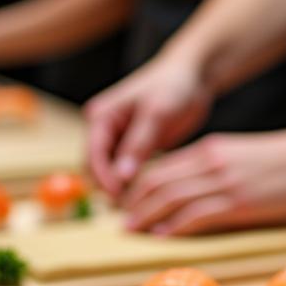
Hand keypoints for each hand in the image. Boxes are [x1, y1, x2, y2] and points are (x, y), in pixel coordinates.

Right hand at [85, 55, 214, 196]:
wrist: (192, 75)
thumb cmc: (173, 85)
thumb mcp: (156, 113)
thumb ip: (138, 144)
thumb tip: (121, 177)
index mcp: (101, 116)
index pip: (93, 155)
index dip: (104, 179)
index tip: (121, 197)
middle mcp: (105, 129)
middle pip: (97, 169)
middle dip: (111, 189)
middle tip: (133, 210)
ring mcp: (119, 140)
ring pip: (113, 174)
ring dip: (123, 190)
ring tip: (142, 208)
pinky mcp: (136, 148)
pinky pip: (130, 172)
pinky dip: (136, 185)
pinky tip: (151, 198)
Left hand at [121, 122, 285, 234]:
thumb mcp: (242, 156)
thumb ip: (216, 168)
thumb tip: (195, 190)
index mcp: (210, 149)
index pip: (162, 167)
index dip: (140, 186)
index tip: (128, 203)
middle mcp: (210, 162)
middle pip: (159, 181)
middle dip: (135, 202)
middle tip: (122, 221)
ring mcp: (224, 182)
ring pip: (171, 198)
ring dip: (147, 216)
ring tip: (133, 231)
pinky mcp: (239, 201)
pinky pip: (196, 214)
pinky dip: (175, 226)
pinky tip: (162, 235)